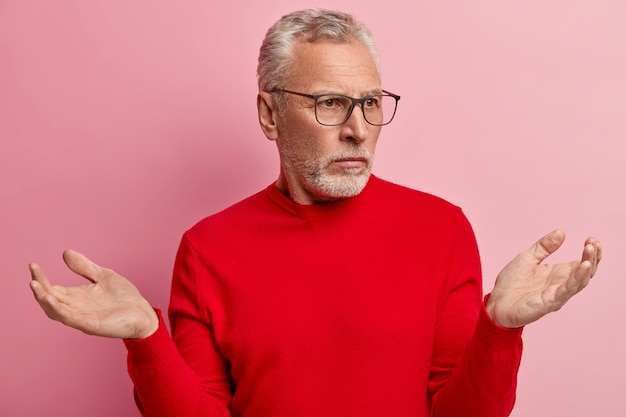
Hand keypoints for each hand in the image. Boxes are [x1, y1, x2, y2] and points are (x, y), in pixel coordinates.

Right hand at [29, 250, 158, 338]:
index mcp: (77, 297)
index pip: (52, 288)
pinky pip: (69, 318)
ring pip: (54, 310)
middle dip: (39, 286)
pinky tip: (51, 298)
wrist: (144, 313)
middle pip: (50, 299)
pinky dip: (58, 309)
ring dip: (43, 298)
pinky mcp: (90, 325)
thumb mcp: (103, 276)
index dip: (41, 278)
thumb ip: (85, 267)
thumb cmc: (124, 297)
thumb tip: (65, 253)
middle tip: (32, 272)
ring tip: (34, 284)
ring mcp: (81, 317)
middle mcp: (75, 308)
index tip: (33, 265)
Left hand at [486, 229, 601, 328]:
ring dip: (587, 267)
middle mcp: (561, 285)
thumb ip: (544, 246)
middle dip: (592, 257)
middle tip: (593, 243)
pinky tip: (583, 268)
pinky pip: (566, 291)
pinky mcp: (549, 302)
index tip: (592, 238)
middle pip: (586, 272)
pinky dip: (575, 280)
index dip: (591, 252)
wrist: (496, 303)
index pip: (582, 263)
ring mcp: (557, 295)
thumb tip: (561, 232)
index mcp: (558, 274)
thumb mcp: (528, 258)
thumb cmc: (512, 284)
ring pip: (580, 282)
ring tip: (590, 254)